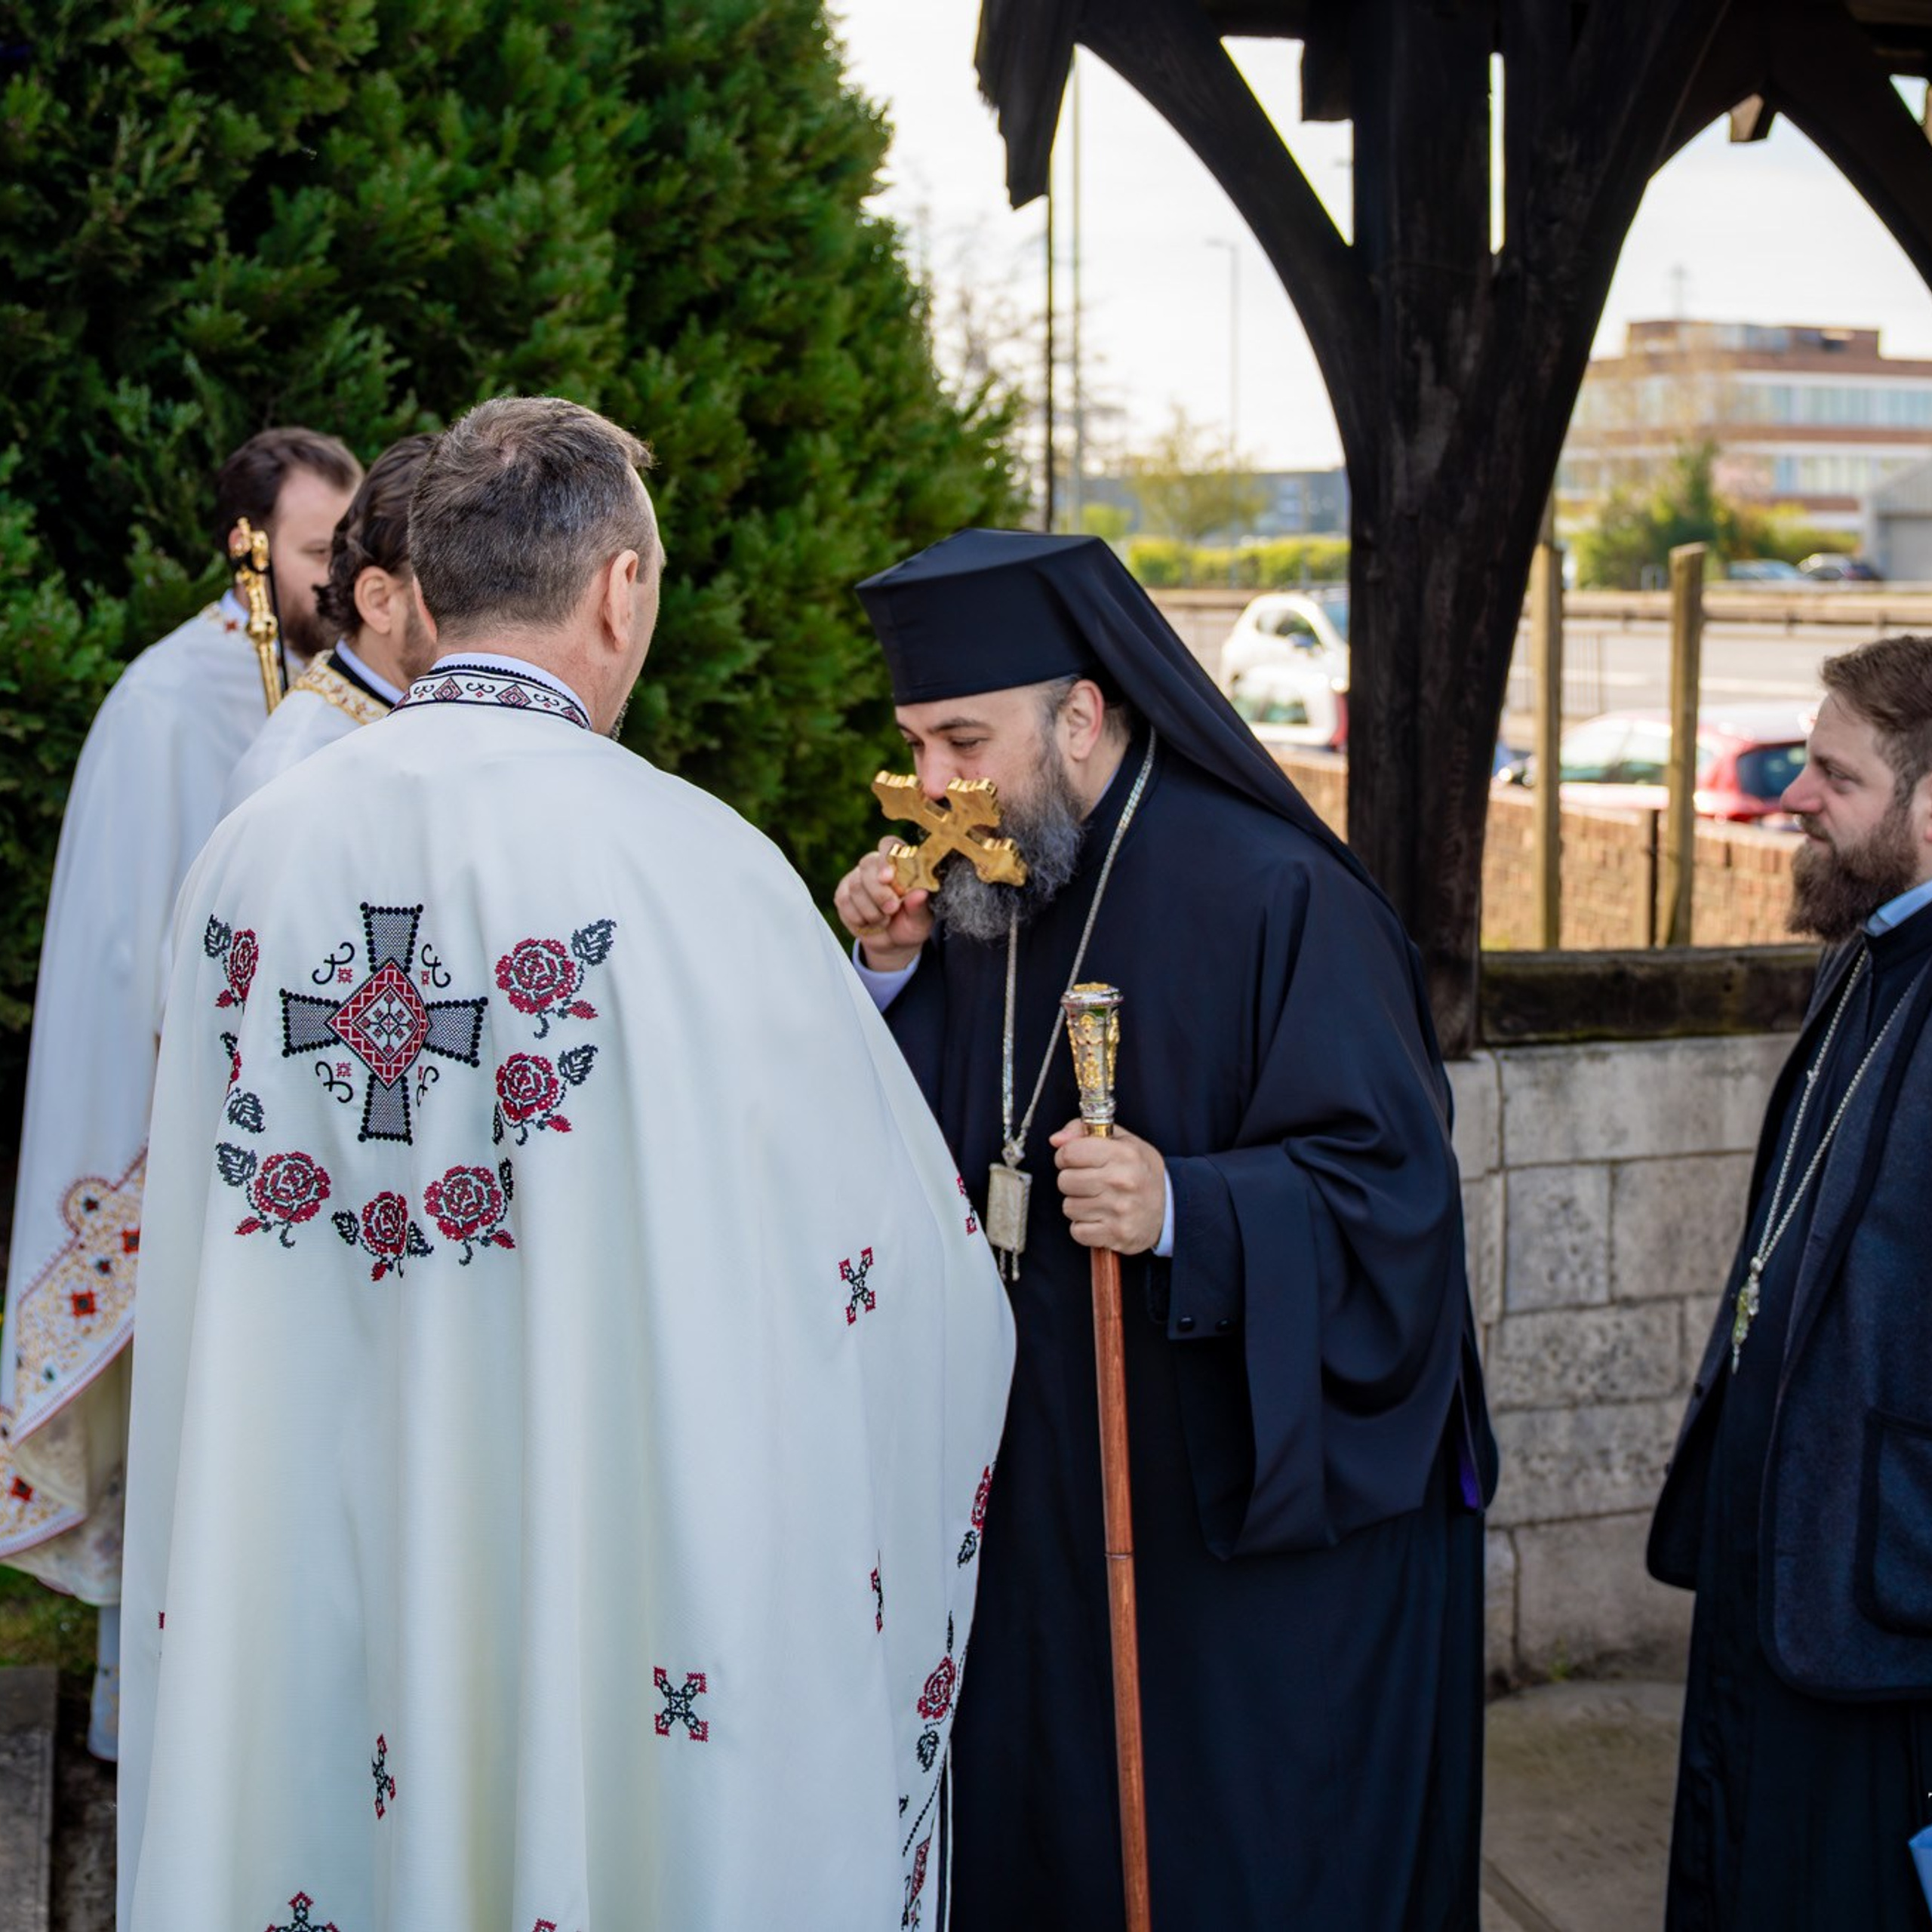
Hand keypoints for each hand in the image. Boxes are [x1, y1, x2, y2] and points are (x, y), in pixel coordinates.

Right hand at [833, 839, 934, 971]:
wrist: (892, 943)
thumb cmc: (910, 924)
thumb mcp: (921, 919)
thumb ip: (920, 906)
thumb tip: (920, 893)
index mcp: (900, 863)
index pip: (889, 844)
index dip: (886, 857)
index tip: (888, 878)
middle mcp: (877, 865)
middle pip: (868, 864)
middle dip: (879, 891)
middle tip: (892, 909)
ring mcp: (857, 878)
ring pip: (856, 885)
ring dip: (871, 909)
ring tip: (885, 920)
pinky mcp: (843, 893)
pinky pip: (844, 900)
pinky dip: (859, 917)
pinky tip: (870, 922)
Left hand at [1049, 1120, 1165, 1253]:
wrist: (1171, 1208)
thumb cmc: (1141, 1172)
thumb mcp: (1124, 1141)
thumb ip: (1086, 1132)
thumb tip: (1056, 1140)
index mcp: (1123, 1154)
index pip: (1069, 1153)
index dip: (1066, 1156)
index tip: (1074, 1160)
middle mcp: (1121, 1181)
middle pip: (1065, 1181)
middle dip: (1071, 1181)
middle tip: (1088, 1181)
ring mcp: (1119, 1210)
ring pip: (1069, 1207)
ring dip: (1078, 1204)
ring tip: (1097, 1200)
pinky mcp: (1116, 1234)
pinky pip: (1077, 1231)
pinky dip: (1084, 1226)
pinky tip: (1100, 1217)